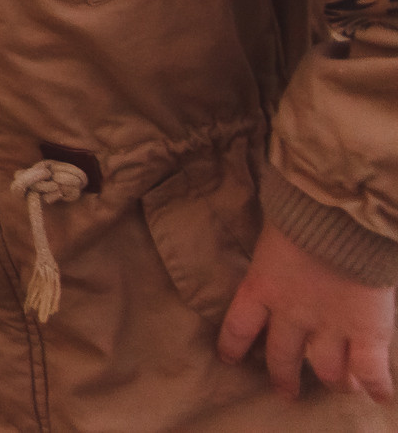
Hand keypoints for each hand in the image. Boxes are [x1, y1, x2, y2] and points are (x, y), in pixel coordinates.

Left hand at [219, 221, 395, 400]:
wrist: (337, 217)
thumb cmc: (301, 213)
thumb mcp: (273, 236)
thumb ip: (273, 256)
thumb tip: (277, 250)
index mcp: (261, 288)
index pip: (238, 327)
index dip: (233, 346)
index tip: (230, 360)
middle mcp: (292, 314)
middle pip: (282, 356)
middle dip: (283, 376)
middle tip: (286, 391)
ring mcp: (330, 326)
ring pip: (327, 370)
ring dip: (335, 383)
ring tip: (341, 389)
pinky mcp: (365, 330)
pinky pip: (370, 369)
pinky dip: (376, 386)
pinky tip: (380, 397)